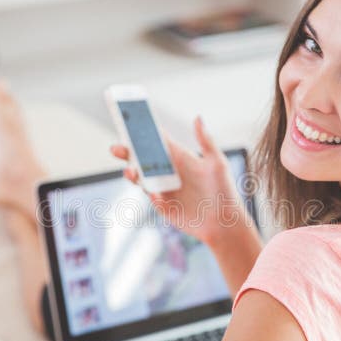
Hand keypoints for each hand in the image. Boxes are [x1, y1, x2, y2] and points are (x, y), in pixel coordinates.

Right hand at [110, 117, 247, 246]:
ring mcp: (163, 187)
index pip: (157, 139)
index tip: (129, 120)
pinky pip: (150, 196)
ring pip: (141, 176)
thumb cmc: (224, 190)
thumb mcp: (217, 163)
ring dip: (132, 172)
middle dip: (127, 151)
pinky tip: (154, 193)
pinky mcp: (162, 205)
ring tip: (130, 172)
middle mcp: (168, 170)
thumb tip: (198, 117)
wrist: (224, 223)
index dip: (142, 129)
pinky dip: (149, 193)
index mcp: (179, 156)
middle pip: (142, 157)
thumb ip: (206, 141)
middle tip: (116, 148)